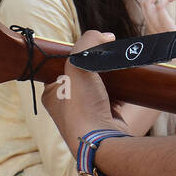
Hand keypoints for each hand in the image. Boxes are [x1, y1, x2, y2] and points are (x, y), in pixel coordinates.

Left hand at [42, 30, 128, 150]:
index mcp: (51, 93)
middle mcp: (64, 106)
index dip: (78, 54)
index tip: (93, 49)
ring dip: (109, 79)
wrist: (102, 140)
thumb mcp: (78, 64)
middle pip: (83, 75)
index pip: (62, 65)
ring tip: (116, 72)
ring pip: (99, 87)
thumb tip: (105, 36)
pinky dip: (119, 93)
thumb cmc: (82, 105)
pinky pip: (112, 99)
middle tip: (107, 60)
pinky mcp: (104, 120)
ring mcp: (85, 114)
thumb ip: (87, 43)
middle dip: (96, 67)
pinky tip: (125, 88)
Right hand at [140, 0, 175, 35]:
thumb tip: (163, 8)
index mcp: (149, 22)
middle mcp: (149, 22)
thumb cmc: (172, 42)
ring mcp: (155, 23)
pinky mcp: (163, 23)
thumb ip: (162, 19)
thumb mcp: (165, 29)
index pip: (143, 4)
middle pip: (143, 1)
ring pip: (148, 2)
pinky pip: (160, 6)